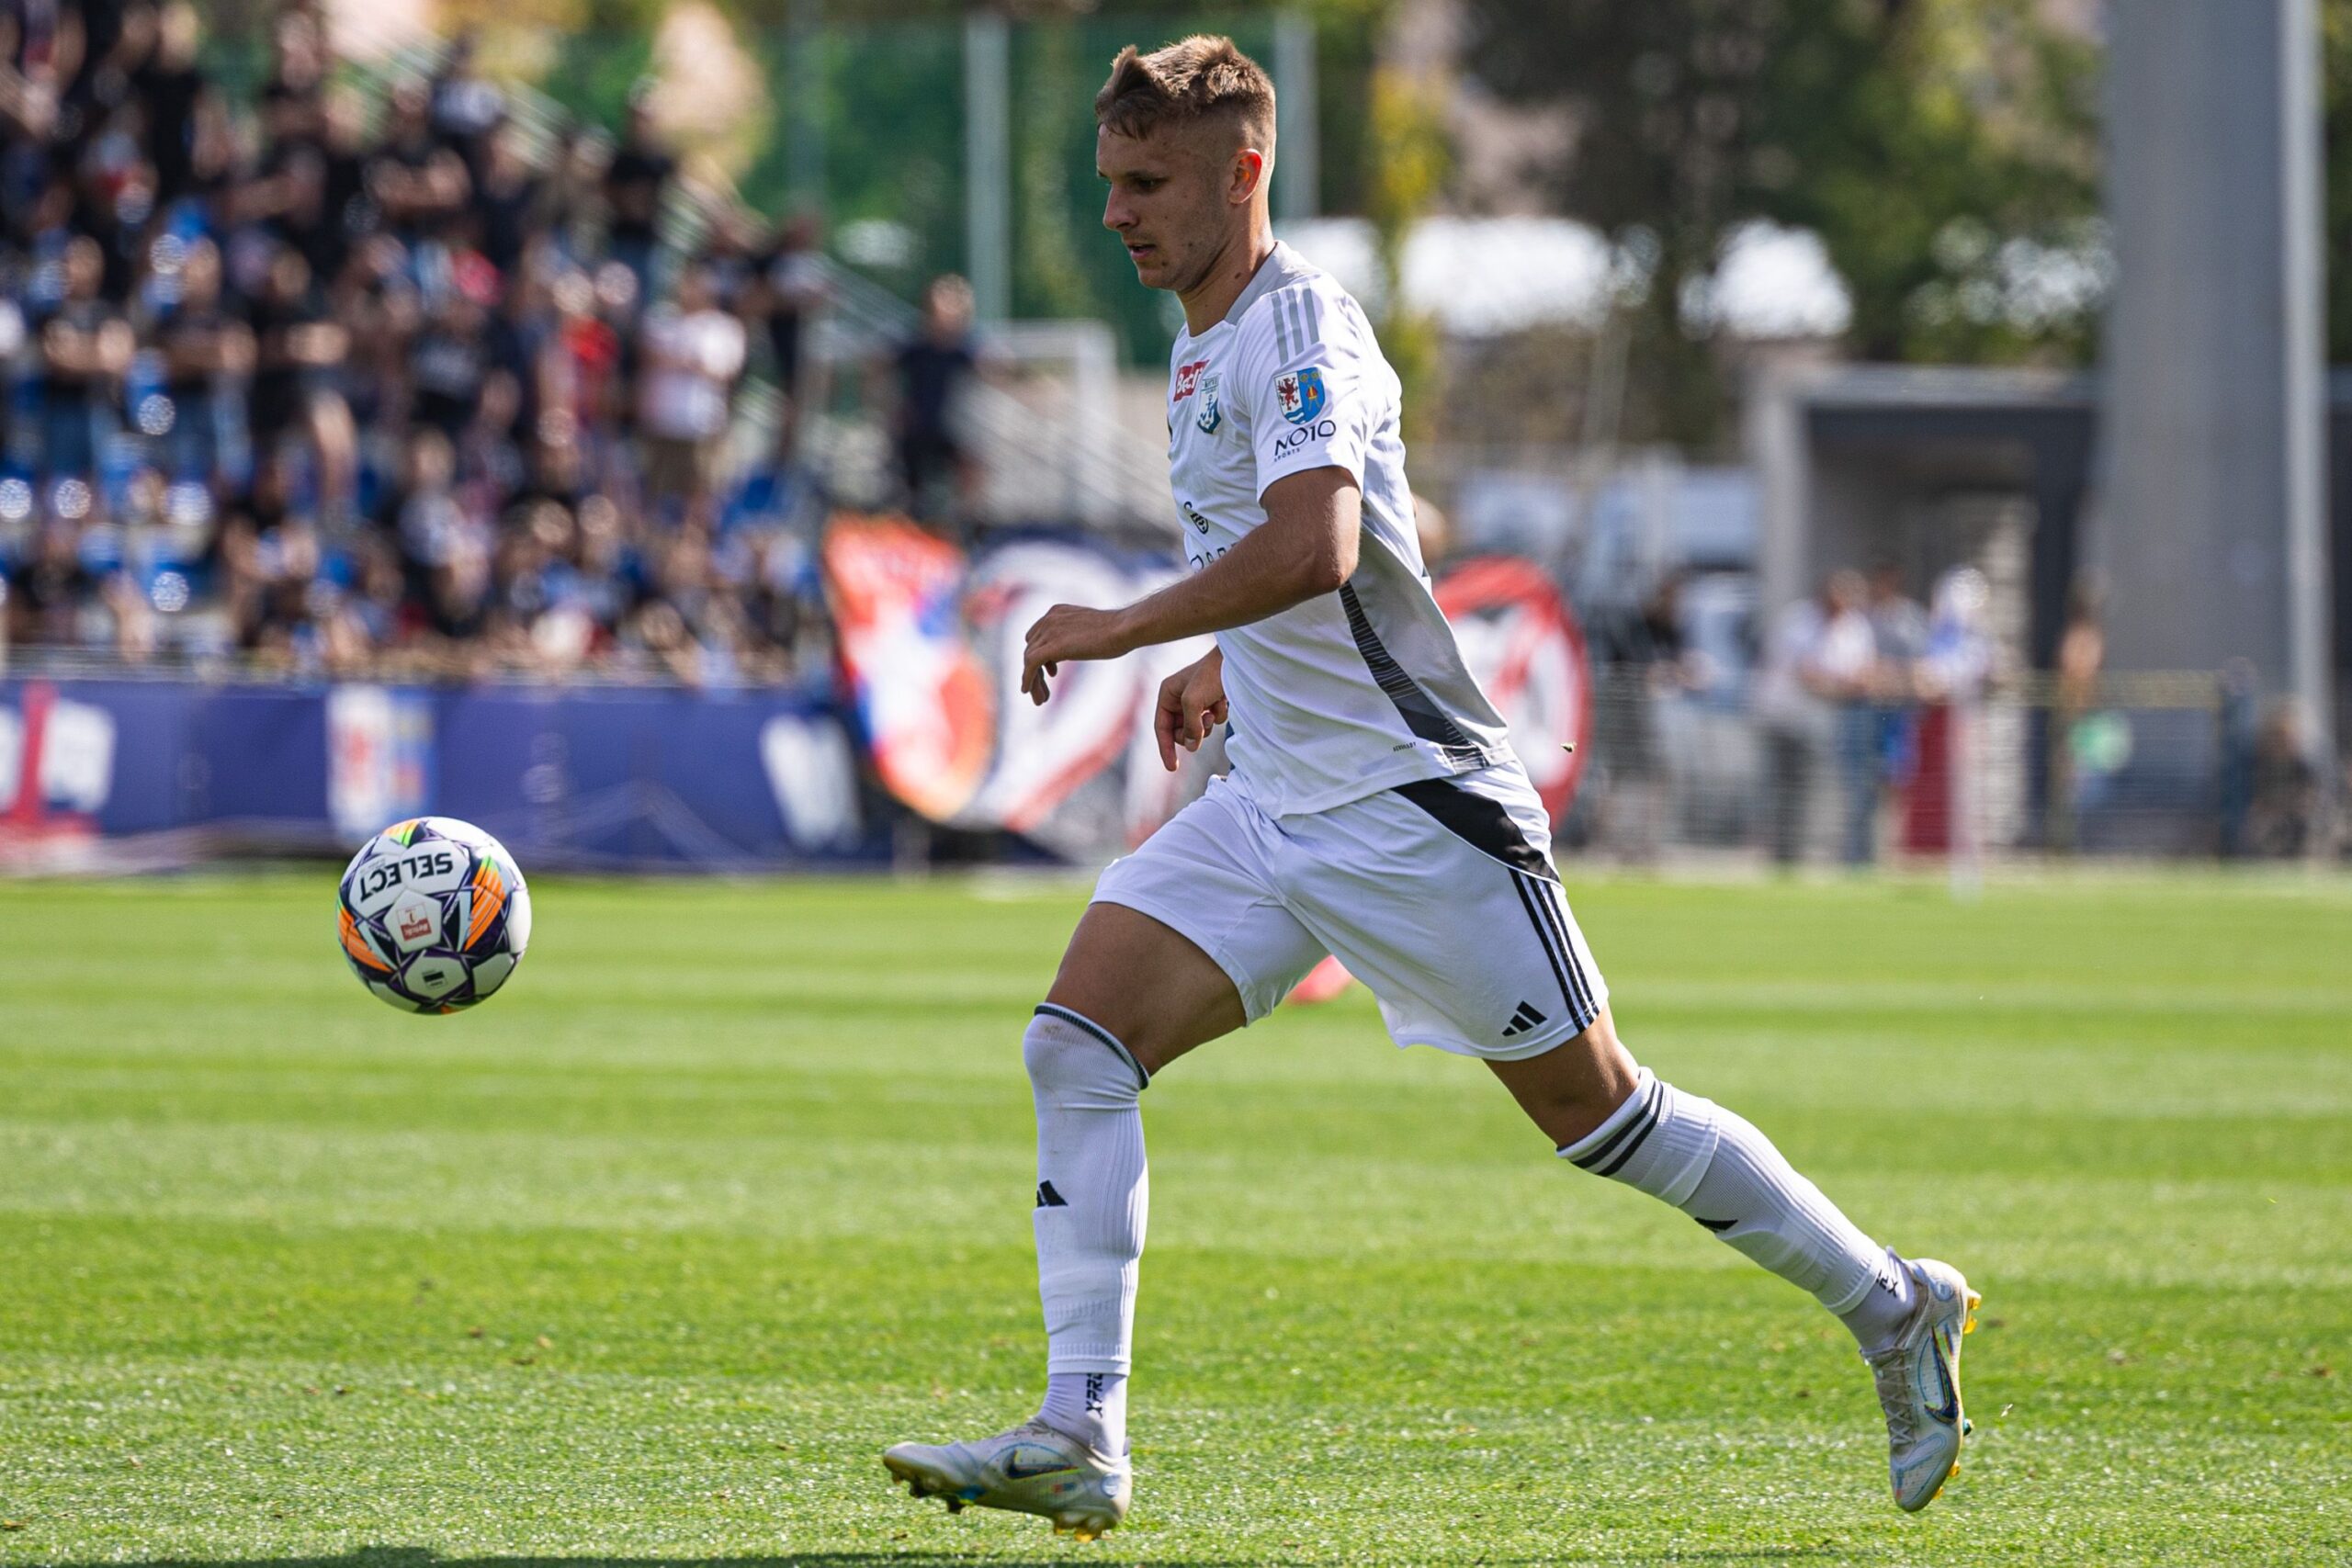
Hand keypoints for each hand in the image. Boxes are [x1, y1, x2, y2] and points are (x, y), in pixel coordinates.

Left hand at [1021, 604, 1135, 704]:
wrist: (1125, 629)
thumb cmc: (1119, 631)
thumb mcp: (1091, 630)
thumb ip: (1077, 636)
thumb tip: (1079, 646)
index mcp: (1057, 612)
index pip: (1037, 636)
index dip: (1041, 656)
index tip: (1052, 673)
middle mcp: (1049, 619)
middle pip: (1032, 649)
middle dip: (1036, 672)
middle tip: (1044, 693)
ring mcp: (1049, 631)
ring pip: (1029, 659)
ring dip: (1034, 681)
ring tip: (1040, 700)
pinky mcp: (1052, 646)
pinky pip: (1031, 664)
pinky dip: (1027, 679)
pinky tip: (1028, 691)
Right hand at [1153, 651, 1226, 770]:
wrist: (1237, 660)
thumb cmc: (1211, 674)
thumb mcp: (1194, 701)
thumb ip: (1190, 727)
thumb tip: (1192, 747)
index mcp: (1167, 694)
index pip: (1161, 727)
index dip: (1166, 748)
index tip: (1173, 768)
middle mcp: (1179, 698)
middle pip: (1180, 732)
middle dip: (1192, 733)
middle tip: (1203, 726)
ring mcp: (1196, 701)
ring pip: (1197, 729)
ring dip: (1207, 725)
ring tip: (1214, 710)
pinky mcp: (1211, 702)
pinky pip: (1212, 721)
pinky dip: (1218, 716)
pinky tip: (1223, 701)